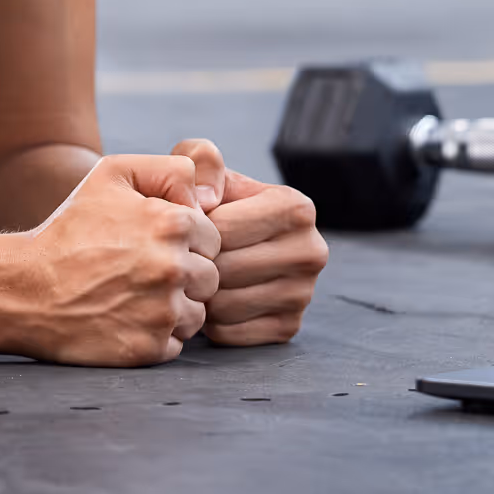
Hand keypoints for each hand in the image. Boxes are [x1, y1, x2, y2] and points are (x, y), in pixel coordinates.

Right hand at [11, 154, 220, 365]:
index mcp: (172, 223)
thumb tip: (207, 197)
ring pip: (198, 314)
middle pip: (210, 277)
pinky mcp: (148, 349)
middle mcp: (173, 268)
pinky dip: (156, 336)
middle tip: (143, 272)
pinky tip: (126, 319)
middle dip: (185, 275)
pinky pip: (176, 345)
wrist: (25, 288)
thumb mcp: (113, 174)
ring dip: (175, 308)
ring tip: (134, 296)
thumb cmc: (70, 229)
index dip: (187, 242)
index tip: (153, 244)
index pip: (213, 238)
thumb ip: (170, 170)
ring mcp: (162, 312)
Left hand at [171, 139, 327, 346]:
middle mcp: (311, 251)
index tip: (182, 227)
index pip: (223, 230)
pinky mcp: (289, 328)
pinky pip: (228, 334)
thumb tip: (206, 199)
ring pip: (224, 306)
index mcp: (296, 207)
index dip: (191, 231)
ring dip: (199, 295)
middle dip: (194, 264)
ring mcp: (304, 294)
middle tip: (182, 257)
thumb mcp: (203, 165)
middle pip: (225, 270)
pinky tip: (210, 300)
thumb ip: (199, 160)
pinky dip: (209, 322)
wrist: (229, 243)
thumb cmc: (211, 201)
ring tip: (195, 276)